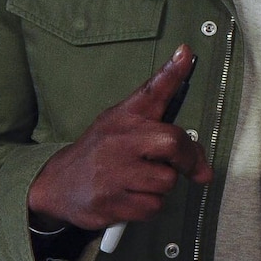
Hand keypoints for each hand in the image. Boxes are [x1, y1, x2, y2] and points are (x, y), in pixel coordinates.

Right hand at [27, 46, 210, 230]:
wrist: (57, 184)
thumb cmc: (100, 154)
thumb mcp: (121, 126)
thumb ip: (164, 134)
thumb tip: (203, 166)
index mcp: (123, 117)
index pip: (151, 90)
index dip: (172, 72)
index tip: (186, 54)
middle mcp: (118, 139)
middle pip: (173, 142)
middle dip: (186, 159)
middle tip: (180, 165)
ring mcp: (112, 171)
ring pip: (166, 181)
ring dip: (160, 187)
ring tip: (139, 180)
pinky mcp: (110, 200)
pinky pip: (152, 207)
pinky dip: (147, 206)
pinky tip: (129, 196)